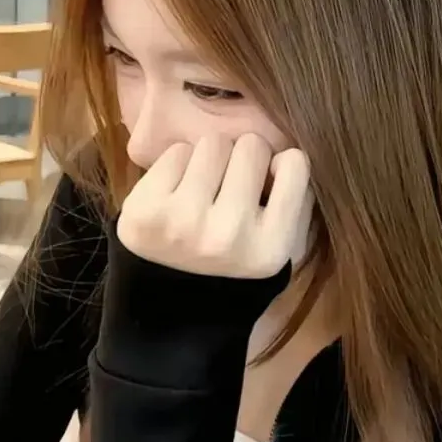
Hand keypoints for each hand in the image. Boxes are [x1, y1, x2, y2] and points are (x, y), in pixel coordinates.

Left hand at [117, 134, 313, 279]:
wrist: (170, 297)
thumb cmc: (233, 257)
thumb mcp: (279, 241)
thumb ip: (295, 197)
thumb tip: (282, 154)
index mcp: (270, 248)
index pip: (295, 163)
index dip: (282, 166)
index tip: (267, 184)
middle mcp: (229, 235)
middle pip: (251, 146)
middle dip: (243, 160)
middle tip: (231, 187)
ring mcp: (183, 221)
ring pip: (213, 143)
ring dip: (210, 160)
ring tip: (203, 191)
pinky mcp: (146, 209)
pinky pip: (177, 151)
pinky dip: (180, 166)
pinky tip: (177, 194)